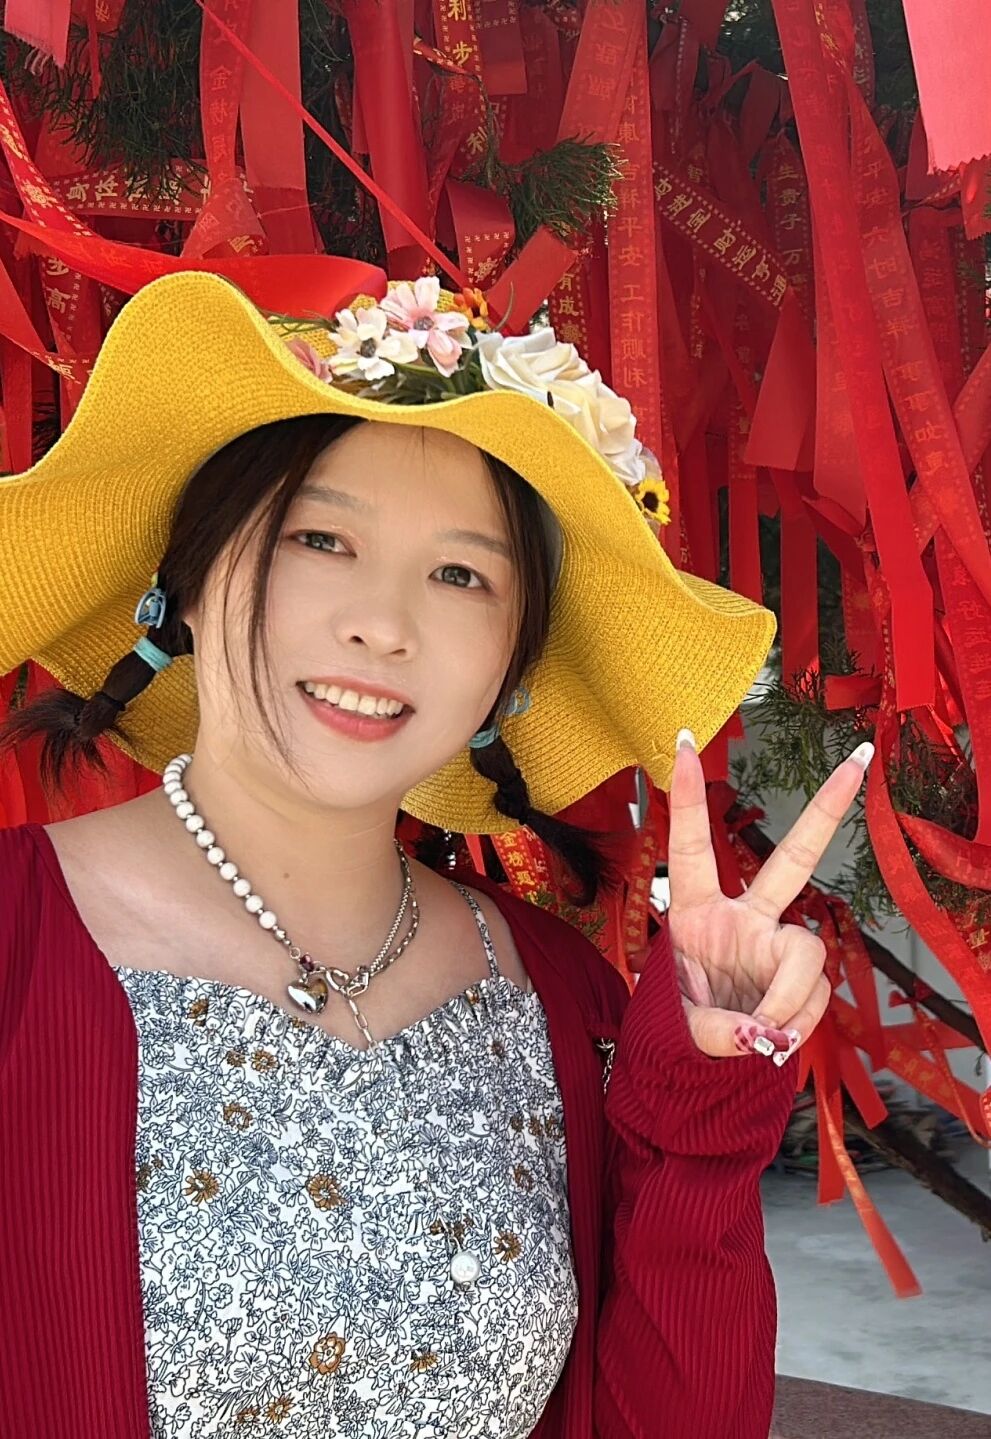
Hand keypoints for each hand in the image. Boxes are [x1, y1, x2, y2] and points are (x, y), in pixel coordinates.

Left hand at [665, 729, 873, 1061]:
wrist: (706, 1064)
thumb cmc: (681, 1026)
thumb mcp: (680, 1027)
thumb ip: (716, 1031)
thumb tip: (761, 1033)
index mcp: (696, 913)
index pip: (690, 847)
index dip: (686, 797)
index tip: (681, 744)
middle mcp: (744, 918)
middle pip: (792, 860)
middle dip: (825, 812)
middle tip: (857, 763)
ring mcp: (777, 945)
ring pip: (808, 954)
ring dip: (789, 1000)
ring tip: (761, 1033)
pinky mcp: (803, 977)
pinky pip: (816, 995)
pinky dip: (797, 1024)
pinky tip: (776, 1038)